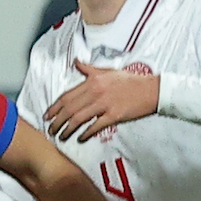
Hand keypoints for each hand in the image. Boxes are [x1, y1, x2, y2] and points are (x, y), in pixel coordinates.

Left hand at [43, 62, 159, 143]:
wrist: (153, 89)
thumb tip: (76, 62)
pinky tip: (80, 138)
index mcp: (92, 81)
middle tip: (50, 130)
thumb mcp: (108, 70)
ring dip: (67, 129)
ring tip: (62, 136)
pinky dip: (86, 133)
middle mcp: (95, 92)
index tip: (47, 115)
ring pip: (78, 118)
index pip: (67, 96)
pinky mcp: (114, 115)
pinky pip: (95, 126)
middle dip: (57, 121)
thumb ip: (89, 69)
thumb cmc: (131, 80)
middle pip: (69, 109)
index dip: (54, 107)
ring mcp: (104, 104)